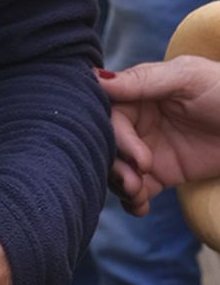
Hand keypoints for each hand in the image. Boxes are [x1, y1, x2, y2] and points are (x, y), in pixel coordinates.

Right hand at [101, 58, 219, 210]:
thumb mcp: (187, 77)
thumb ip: (143, 80)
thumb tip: (96, 79)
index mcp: (138, 92)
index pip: (110, 115)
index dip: (117, 138)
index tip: (138, 158)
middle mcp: (138, 120)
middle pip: (109, 145)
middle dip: (116, 166)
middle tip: (134, 182)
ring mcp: (148, 148)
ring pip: (118, 169)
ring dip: (121, 185)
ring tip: (138, 195)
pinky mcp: (162, 173)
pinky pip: (138, 189)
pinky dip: (133, 201)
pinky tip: (140, 207)